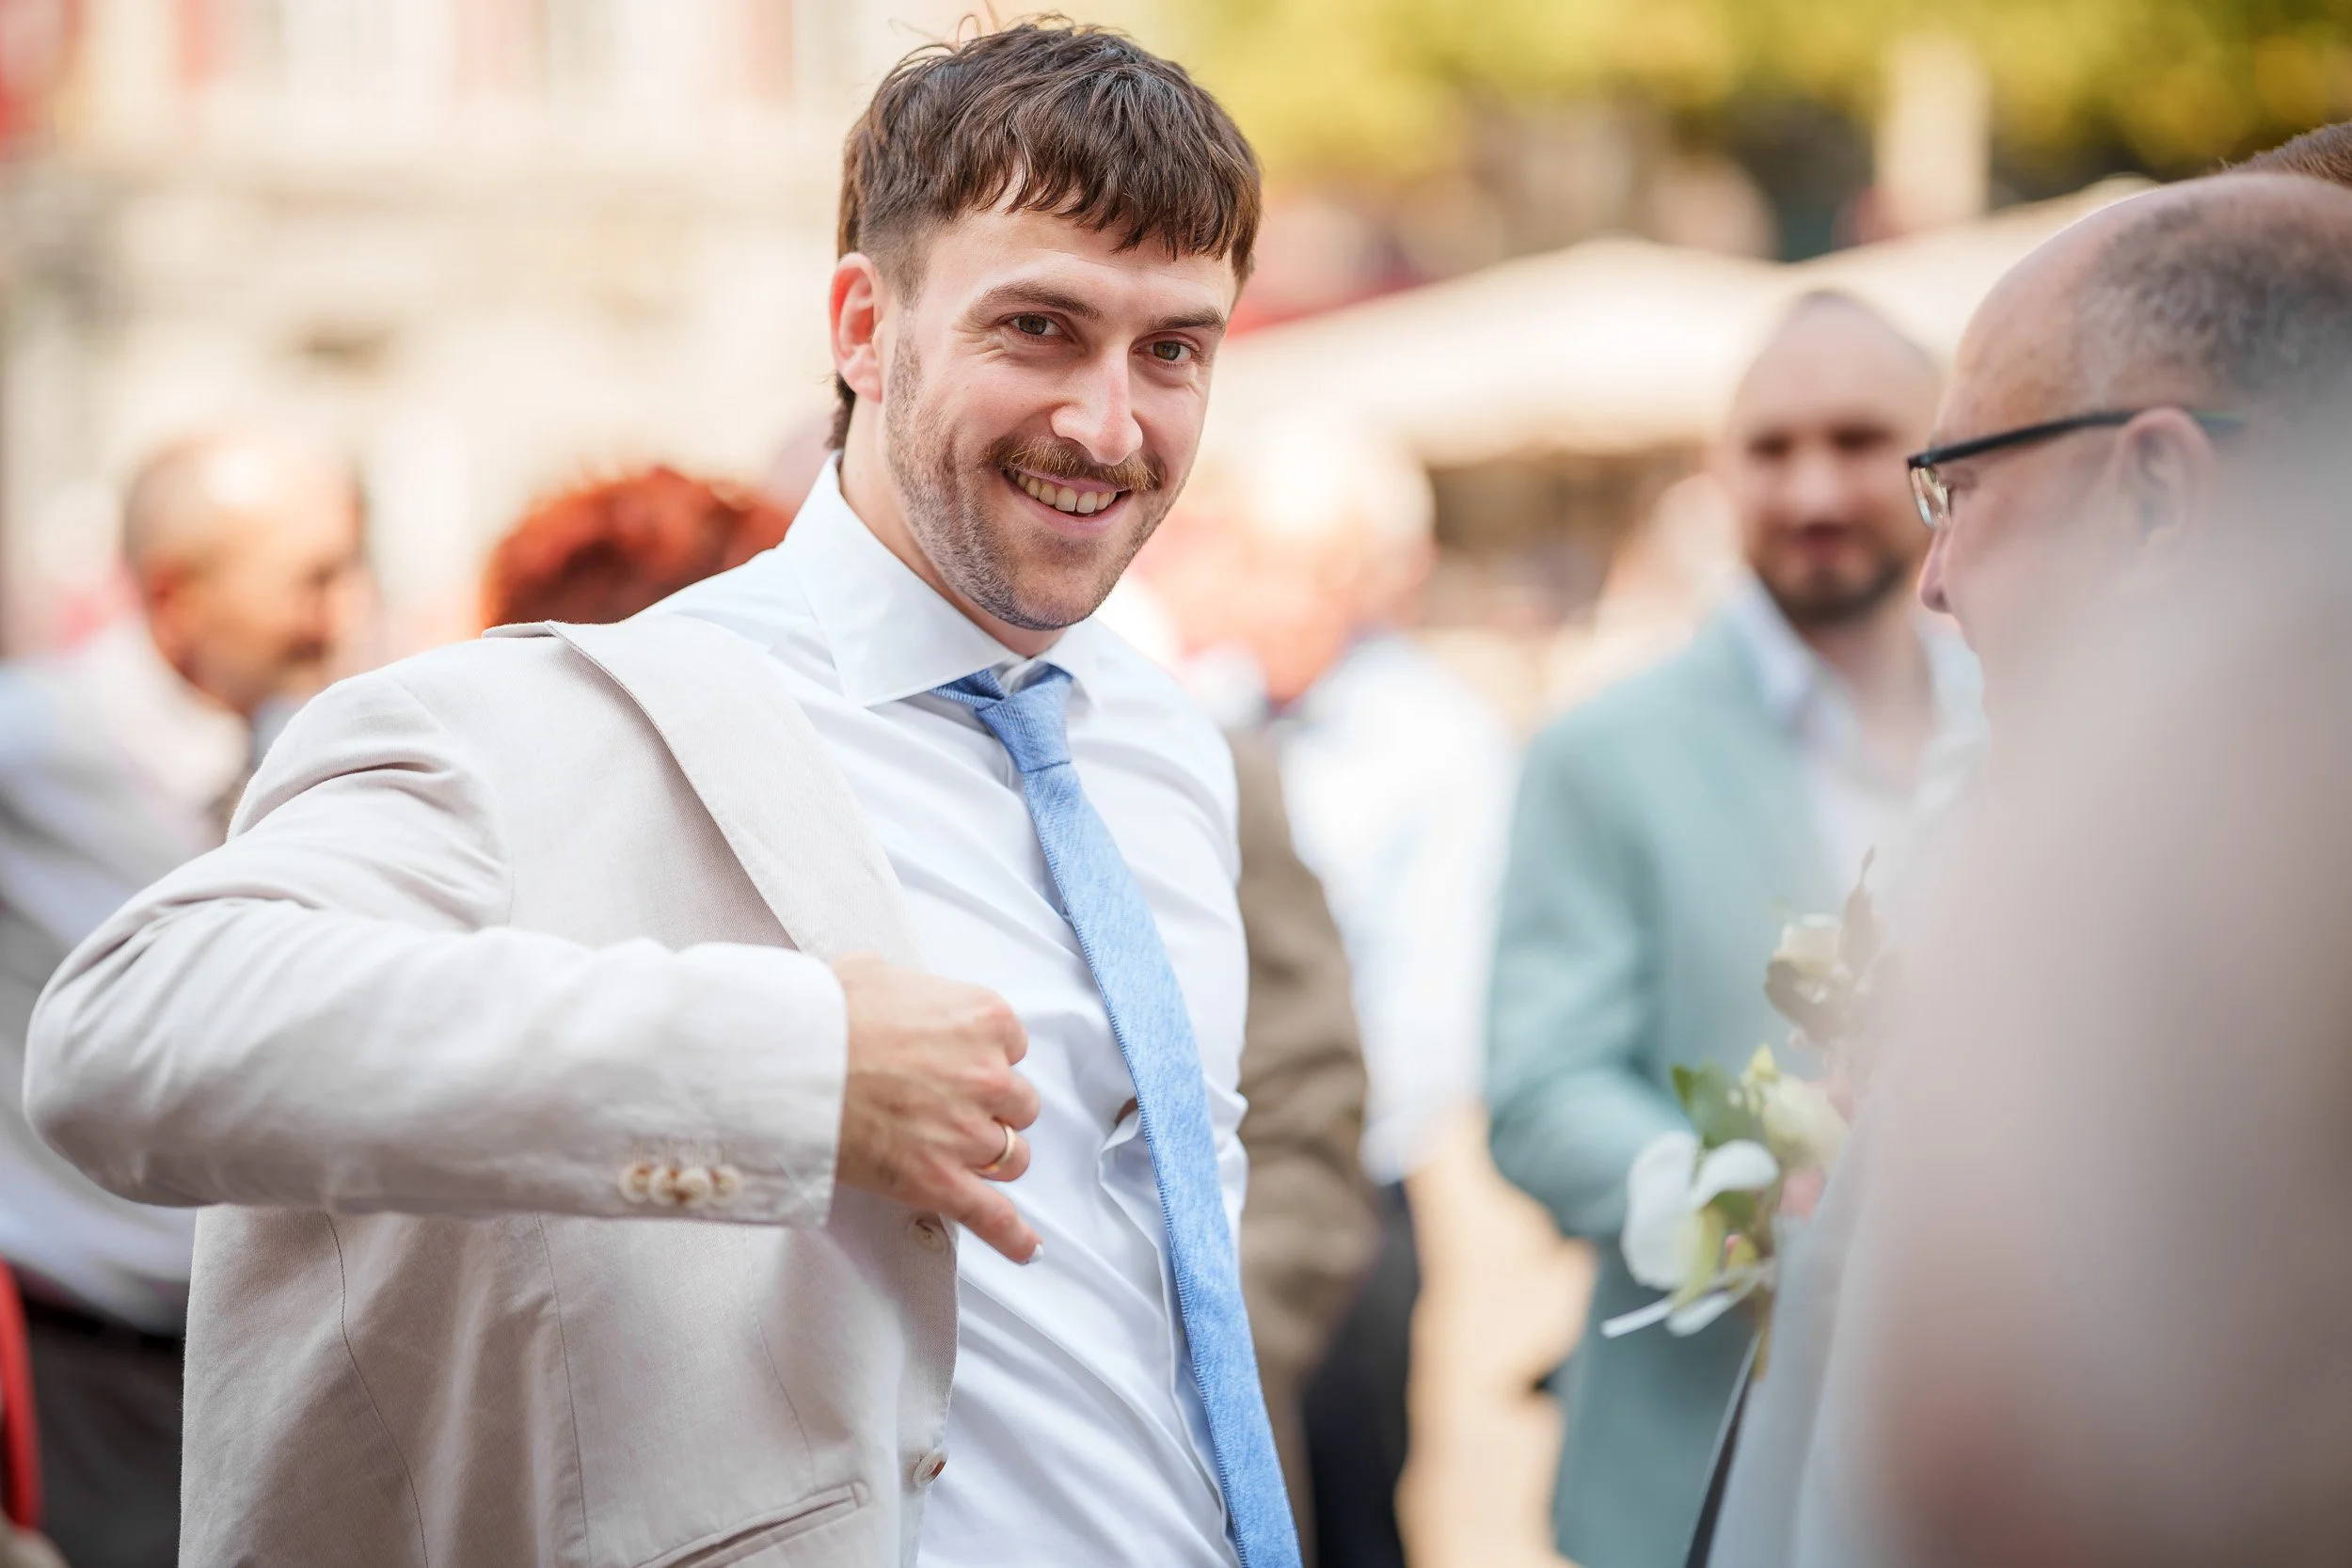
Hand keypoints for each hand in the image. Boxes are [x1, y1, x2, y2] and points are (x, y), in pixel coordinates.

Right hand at [832, 952, 1040, 1261]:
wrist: (792, 1065)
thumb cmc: (825, 1018)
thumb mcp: (872, 974)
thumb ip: (905, 988)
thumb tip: (890, 991)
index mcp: (981, 1018)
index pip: (1012, 1044)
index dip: (984, 1056)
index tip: (961, 1061)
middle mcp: (987, 1074)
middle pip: (1018, 1102)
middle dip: (991, 1107)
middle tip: (952, 1106)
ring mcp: (968, 1132)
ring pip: (1011, 1155)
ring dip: (991, 1156)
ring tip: (959, 1154)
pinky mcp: (942, 1181)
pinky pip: (993, 1215)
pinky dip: (1013, 1236)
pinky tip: (1027, 1248)